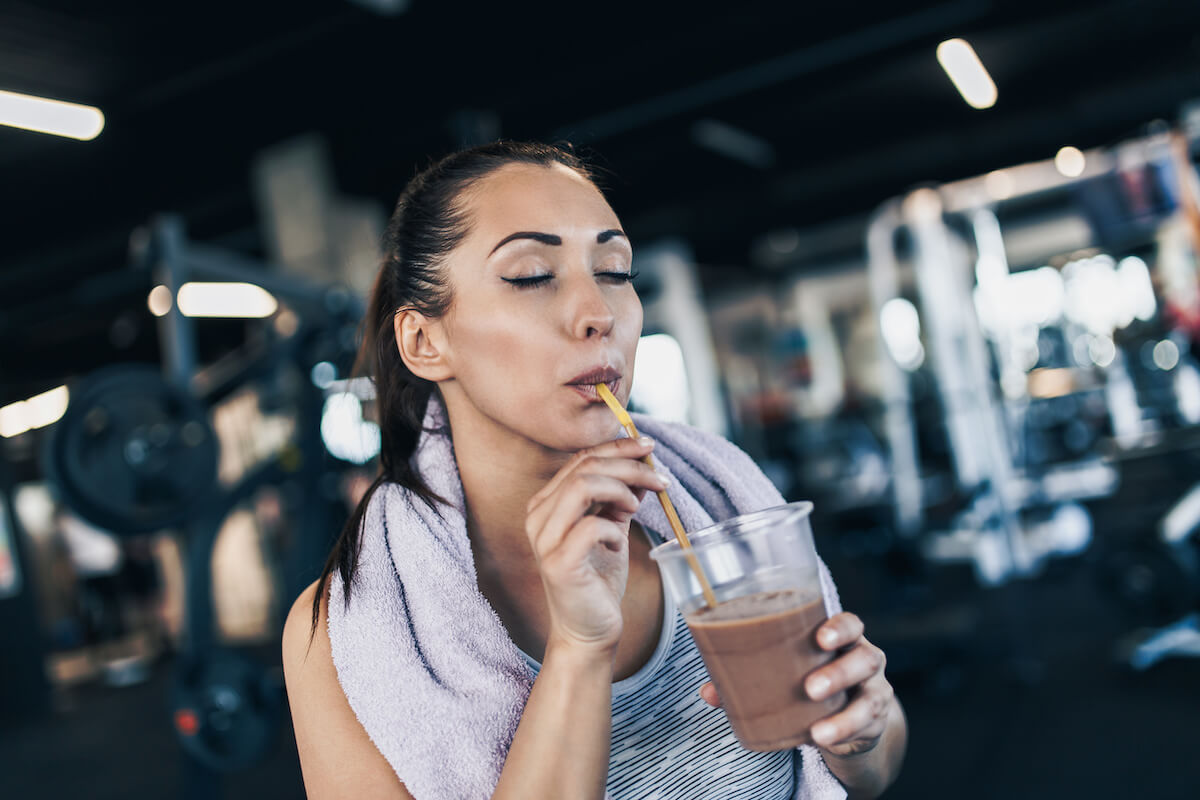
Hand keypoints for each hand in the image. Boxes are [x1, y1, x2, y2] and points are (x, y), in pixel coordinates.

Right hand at [525, 436, 668, 652]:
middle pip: (584, 467)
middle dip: (628, 465)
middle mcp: (538, 518)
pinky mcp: (558, 564)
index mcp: (546, 504)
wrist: (589, 632)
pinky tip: (619, 544)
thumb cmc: (598, 581)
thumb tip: (642, 468)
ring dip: (621, 489)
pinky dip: (613, 528)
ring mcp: (544, 541)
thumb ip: (619, 499)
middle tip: (659, 478)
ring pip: (583, 486)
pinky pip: (590, 527)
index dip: (617, 447)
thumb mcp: (612, 529)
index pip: (580, 459)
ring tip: (637, 507)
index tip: (649, 448)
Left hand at [698, 612, 893, 755]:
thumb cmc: (811, 679)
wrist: (848, 717)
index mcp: (841, 639)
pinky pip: (865, 728)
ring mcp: (874, 691)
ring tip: (818, 731)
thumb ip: (750, 677)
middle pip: (865, 658)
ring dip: (843, 715)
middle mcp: (864, 659)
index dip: (839, 628)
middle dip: (839, 672)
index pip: (850, 624)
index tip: (819, 637)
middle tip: (810, 688)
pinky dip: (843, 734)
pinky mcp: (873, 722)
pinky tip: (823, 740)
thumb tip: (708, 690)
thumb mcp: (788, 673)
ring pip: (870, 698)